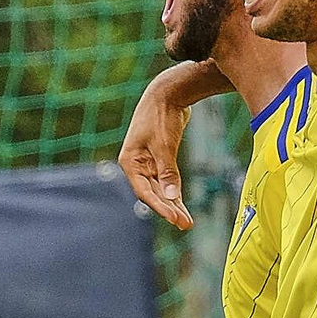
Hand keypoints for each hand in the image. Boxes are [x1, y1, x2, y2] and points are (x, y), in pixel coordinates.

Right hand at [117, 63, 199, 229]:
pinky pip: (167, 179)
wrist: (168, 93)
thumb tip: (171, 197)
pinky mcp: (160, 158)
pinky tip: (181, 204)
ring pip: (160, 188)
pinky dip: (174, 190)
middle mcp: (137, 165)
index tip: (174, 218)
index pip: (144, 191)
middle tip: (185, 224)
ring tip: (186, 221)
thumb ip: (167, 172)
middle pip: (152, 193)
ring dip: (173, 203)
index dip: (159, 206)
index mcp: (130, 162)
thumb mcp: (164, 145)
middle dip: (169, 208)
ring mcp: (148, 162)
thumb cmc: (161, 117)